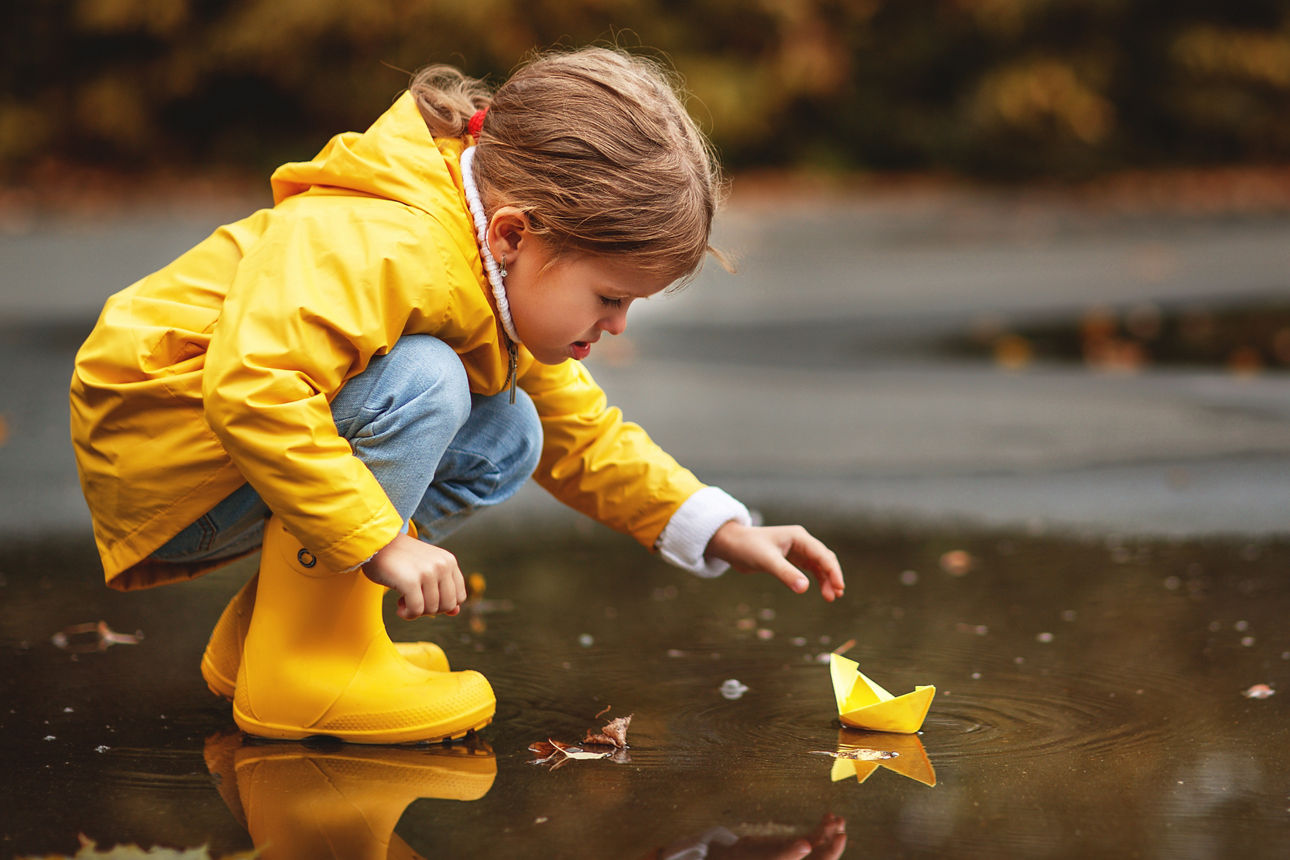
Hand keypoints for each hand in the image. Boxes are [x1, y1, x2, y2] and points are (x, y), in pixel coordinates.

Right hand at [361, 532, 466, 618]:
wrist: (376, 543)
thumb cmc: (400, 558)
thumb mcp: (426, 570)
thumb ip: (443, 589)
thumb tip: (455, 612)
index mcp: (449, 561)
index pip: (459, 597)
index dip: (443, 604)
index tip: (426, 598)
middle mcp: (442, 565)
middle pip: (448, 605)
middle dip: (430, 610)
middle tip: (414, 601)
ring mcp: (427, 572)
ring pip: (431, 610)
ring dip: (415, 611)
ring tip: (403, 599)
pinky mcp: (411, 581)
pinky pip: (416, 610)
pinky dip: (407, 614)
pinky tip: (399, 606)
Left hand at [705, 522, 844, 600]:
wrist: (731, 544)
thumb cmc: (747, 547)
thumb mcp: (766, 561)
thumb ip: (785, 573)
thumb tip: (805, 588)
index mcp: (798, 537)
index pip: (822, 554)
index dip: (833, 571)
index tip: (839, 587)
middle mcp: (800, 542)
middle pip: (824, 559)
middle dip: (832, 576)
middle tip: (836, 595)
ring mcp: (796, 550)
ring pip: (818, 565)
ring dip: (826, 580)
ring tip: (831, 597)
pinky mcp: (790, 559)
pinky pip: (809, 569)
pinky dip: (816, 579)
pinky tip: (820, 590)